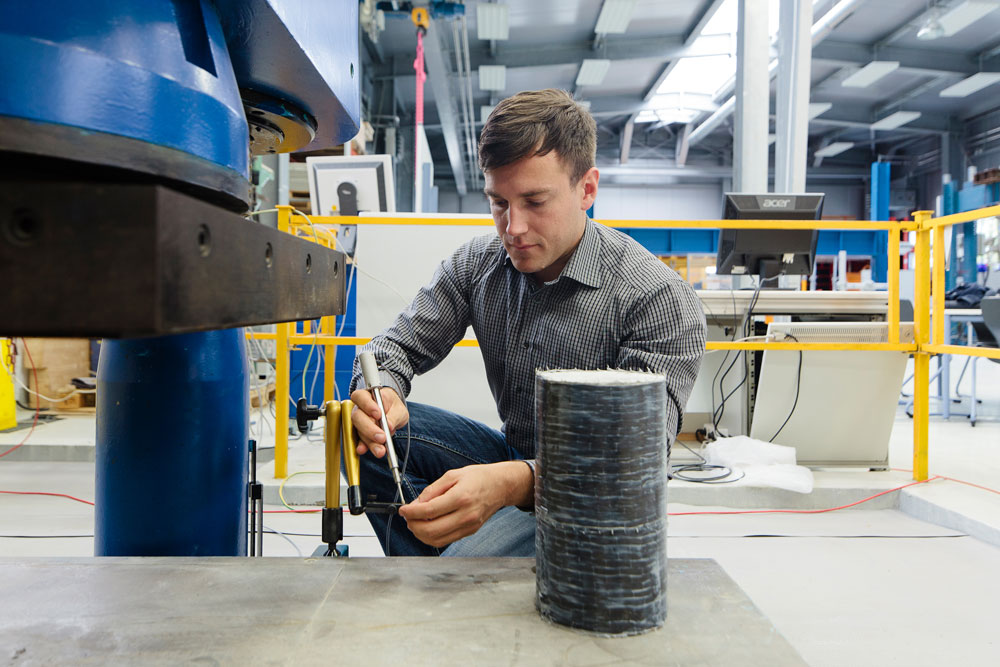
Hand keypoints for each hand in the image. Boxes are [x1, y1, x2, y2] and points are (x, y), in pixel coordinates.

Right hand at [350, 386, 408, 457]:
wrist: (392, 411)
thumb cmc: (393, 406)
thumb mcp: (399, 408)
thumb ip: (394, 415)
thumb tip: (388, 426)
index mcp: (367, 396)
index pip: (361, 397)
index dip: (367, 405)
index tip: (378, 414)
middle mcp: (360, 408)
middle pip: (357, 417)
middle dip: (369, 429)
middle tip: (381, 437)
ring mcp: (359, 422)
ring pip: (360, 431)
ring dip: (370, 442)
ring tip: (380, 450)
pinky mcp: (361, 433)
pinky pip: (360, 440)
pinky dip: (364, 446)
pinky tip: (365, 450)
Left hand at [398, 462, 531, 547]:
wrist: (500, 486)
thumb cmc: (478, 478)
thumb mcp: (452, 475)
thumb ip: (432, 490)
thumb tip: (416, 504)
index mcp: (460, 497)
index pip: (429, 511)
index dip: (411, 512)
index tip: (403, 509)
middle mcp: (466, 515)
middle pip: (431, 530)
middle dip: (413, 525)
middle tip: (407, 517)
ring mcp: (469, 526)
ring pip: (437, 540)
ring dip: (420, 534)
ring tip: (415, 522)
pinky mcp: (470, 532)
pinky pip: (445, 540)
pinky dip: (432, 536)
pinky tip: (427, 526)